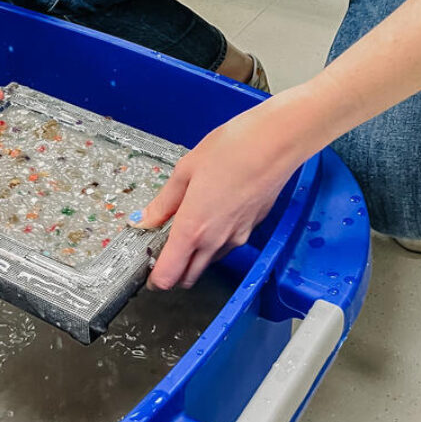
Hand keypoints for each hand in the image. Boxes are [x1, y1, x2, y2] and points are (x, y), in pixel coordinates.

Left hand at [134, 95, 305, 290]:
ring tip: (189, 223)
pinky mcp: (252, 228)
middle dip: (173, 270)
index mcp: (193, 228)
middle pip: (188, 277)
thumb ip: (164, 202)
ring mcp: (237, 237)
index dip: (155, 278)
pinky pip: (228, 244)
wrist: (276, 142)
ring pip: (209, 262)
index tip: (147, 266)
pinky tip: (214, 211)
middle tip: (164, 247)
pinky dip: (216, 239)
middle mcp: (215, 241)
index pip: (168, 277)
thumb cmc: (231, 149)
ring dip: (195, 256)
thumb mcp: (186, 170)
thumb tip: (144, 219)